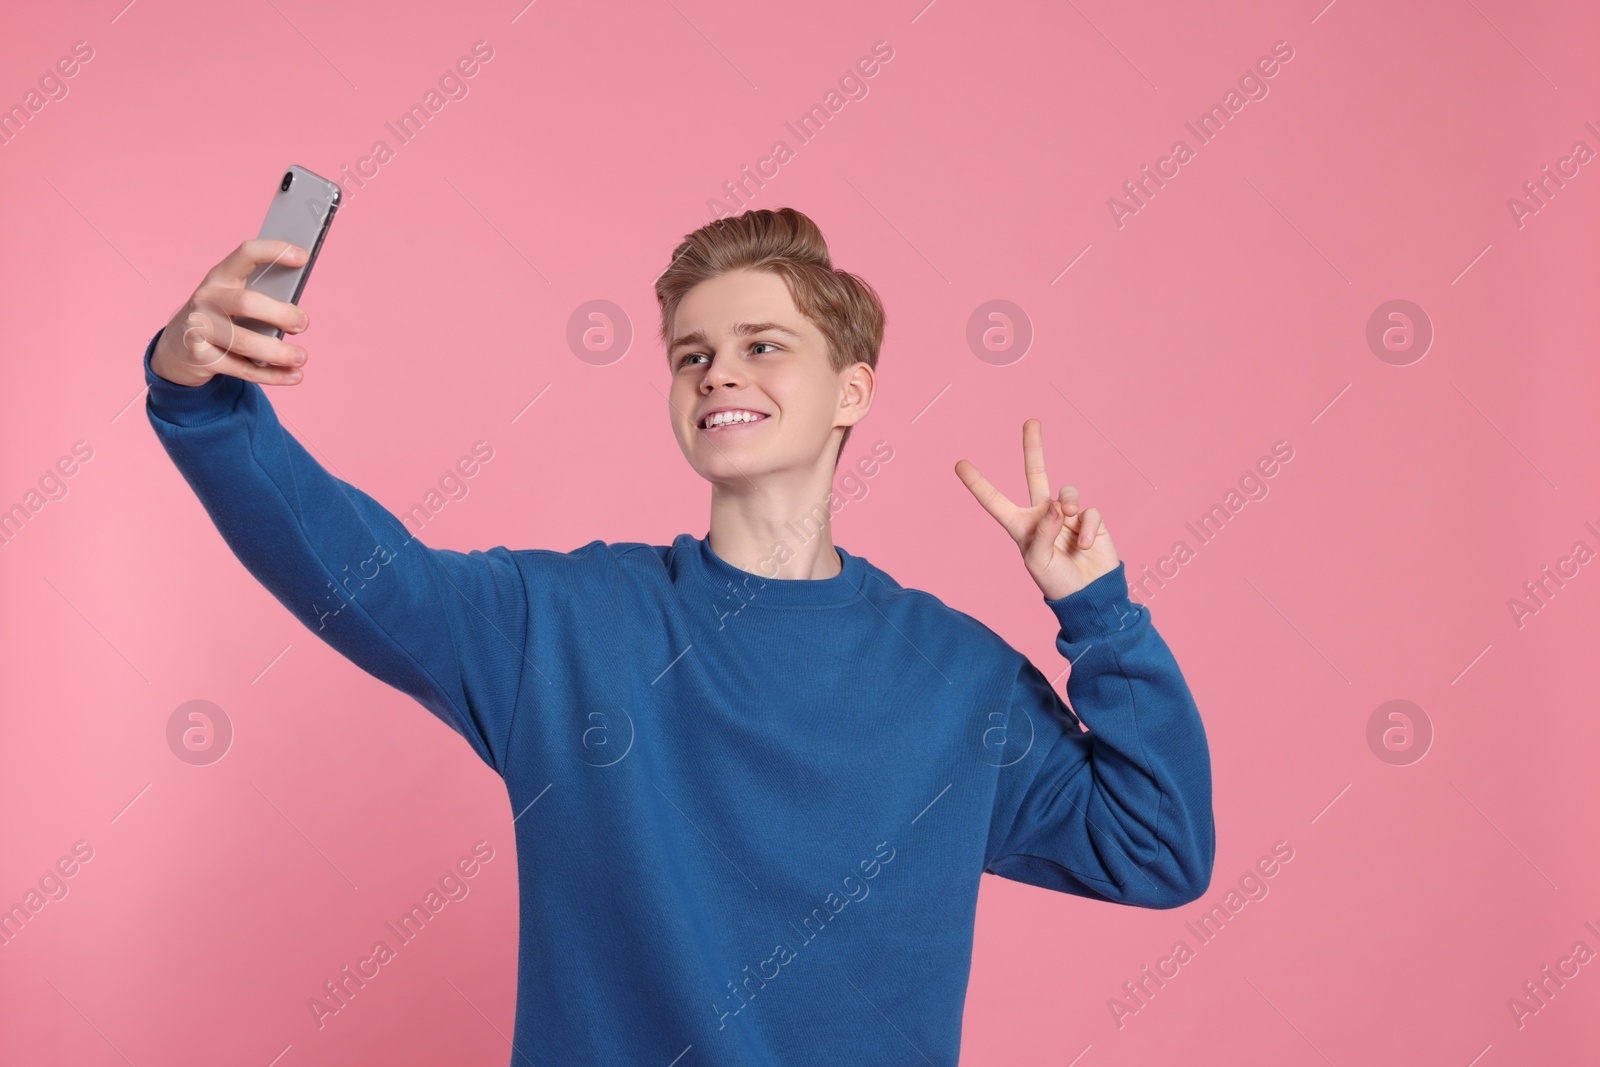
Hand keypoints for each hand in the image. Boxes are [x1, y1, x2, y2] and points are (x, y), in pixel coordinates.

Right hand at [151, 239, 311, 387]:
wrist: (176, 348)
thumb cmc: (220, 318)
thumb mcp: (233, 300)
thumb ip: (261, 301)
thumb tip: (299, 317)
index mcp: (219, 277)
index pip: (245, 255)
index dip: (274, 251)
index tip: (303, 256)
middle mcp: (205, 299)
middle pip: (247, 302)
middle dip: (280, 313)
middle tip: (303, 324)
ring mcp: (199, 329)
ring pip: (244, 341)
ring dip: (279, 352)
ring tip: (302, 356)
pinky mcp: (201, 358)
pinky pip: (243, 369)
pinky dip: (274, 375)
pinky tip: (295, 375)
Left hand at [955, 418, 1119, 600]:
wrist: (1090, 595)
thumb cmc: (1057, 583)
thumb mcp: (1039, 562)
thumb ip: (1042, 533)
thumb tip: (1055, 505)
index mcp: (1020, 526)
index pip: (994, 502)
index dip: (978, 484)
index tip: (959, 464)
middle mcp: (1042, 516)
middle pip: (1036, 474)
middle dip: (1033, 447)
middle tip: (1031, 421)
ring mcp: (1067, 516)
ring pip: (1066, 492)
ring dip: (1067, 503)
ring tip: (1068, 519)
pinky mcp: (1090, 520)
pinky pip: (1089, 511)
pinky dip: (1087, 528)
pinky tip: (1084, 545)